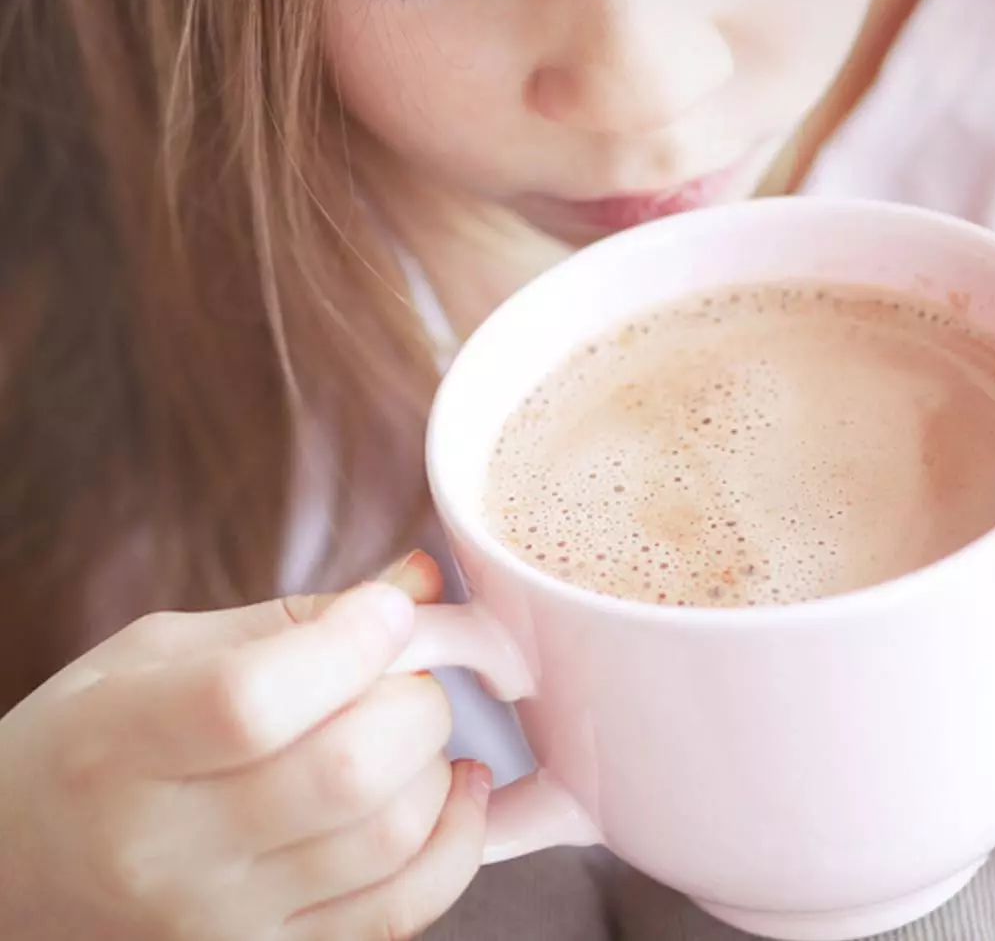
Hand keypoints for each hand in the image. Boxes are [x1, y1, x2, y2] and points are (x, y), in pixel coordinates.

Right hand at [0, 551, 489, 940]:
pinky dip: (455, 841)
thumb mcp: (158, 653)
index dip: (351, 643)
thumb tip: (420, 583)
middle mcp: (166, 852)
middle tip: (408, 671)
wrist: (20, 875)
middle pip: (343, 773)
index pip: (254, 702)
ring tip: (413, 727)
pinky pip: (401, 910)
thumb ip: (294, 620)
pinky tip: (450, 788)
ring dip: (435, 763)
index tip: (389, 611)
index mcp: (120, 746)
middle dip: (416, 697)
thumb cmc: (95, 743)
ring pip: (388, 840)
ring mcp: (220, 924)